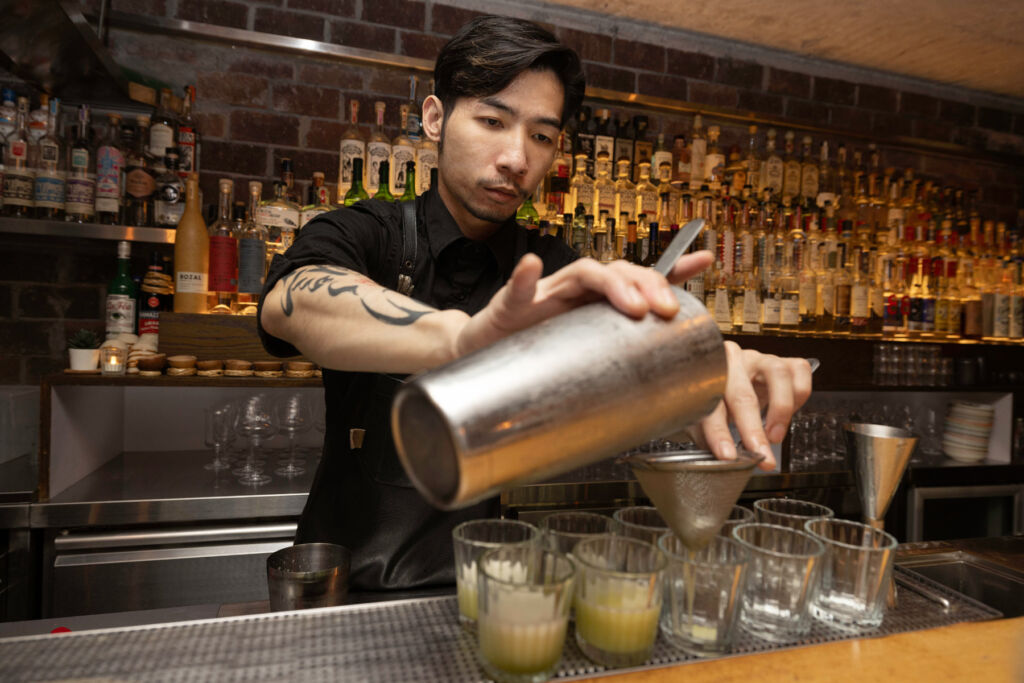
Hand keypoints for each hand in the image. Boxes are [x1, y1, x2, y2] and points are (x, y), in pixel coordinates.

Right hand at [453, 251, 713, 356]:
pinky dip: (524, 278)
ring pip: (583, 273)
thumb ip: (616, 359)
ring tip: (629, 302)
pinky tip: (530, 269)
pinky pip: (516, 288)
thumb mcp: (583, 358)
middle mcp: (576, 291)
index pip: (640, 278)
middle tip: (665, 310)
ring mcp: (546, 294)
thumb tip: (658, 373)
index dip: (673, 268)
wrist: (482, 354)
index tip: (705, 261)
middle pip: (619, 271)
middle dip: (647, 285)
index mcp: (597, 303)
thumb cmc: (535, 355)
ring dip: (609, 282)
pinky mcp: (510, 305)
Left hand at [693, 342, 813, 470]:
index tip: (727, 456)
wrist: (730, 380)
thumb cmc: (714, 401)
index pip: (710, 405)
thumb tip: (725, 461)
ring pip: (778, 374)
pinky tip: (788, 412)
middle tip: (760, 455)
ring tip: (775, 436)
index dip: (719, 433)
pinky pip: (799, 370)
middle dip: (753, 430)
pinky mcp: (782, 361)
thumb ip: (709, 437)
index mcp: (706, 376)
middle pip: (743, 394)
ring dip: (781, 410)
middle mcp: (732, 361)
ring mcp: (759, 358)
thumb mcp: (703, 418)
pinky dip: (799, 394)